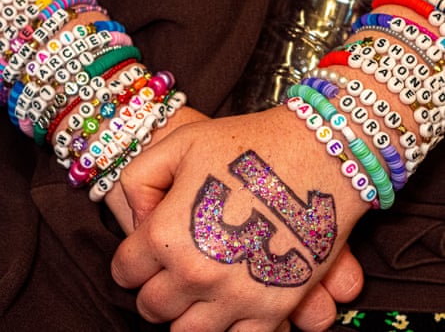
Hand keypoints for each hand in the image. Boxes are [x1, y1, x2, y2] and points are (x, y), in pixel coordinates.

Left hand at [112, 106, 367, 331]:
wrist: (317, 152)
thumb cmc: (246, 143)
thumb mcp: (180, 142)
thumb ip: (139, 180)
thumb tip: (138, 222)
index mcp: (167, 233)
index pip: (125, 271)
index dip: (129, 261)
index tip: (141, 253)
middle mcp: (197, 273)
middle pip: (153, 306)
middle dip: (155, 287)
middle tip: (170, 267)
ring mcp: (236, 297)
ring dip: (186, 312)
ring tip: (198, 286)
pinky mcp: (273, 308)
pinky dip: (226, 328)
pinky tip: (228, 305)